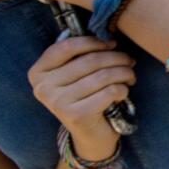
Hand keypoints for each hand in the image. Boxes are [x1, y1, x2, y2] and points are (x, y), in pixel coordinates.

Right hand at [28, 35, 131, 157]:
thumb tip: (106, 33)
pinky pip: (108, 92)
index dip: (94, 42)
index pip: (68, 46)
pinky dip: (122, 89)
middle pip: (88, 61)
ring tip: (130, 74)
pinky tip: (123, 91)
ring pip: (101, 76)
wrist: (88, 135)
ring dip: (123, 72)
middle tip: (129, 60)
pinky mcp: (75, 115)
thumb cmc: (84, 97)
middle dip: (115, 57)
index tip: (112, 44)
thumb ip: (80, 55)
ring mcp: (57, 102)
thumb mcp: (74, 74)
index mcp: (38, 72)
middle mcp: (43, 87)